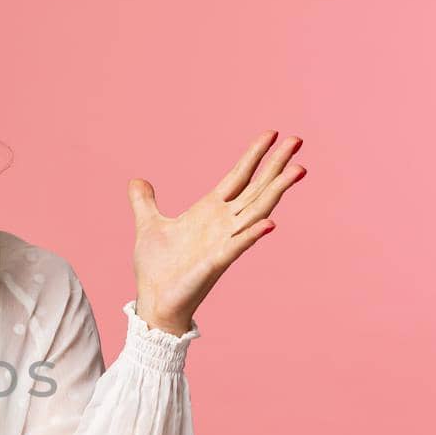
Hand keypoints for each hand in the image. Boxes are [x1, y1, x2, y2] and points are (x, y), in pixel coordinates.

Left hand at [126, 130, 306, 334]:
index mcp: (209, 211)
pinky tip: (270, 223)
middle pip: (256, 188)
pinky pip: (238, 246)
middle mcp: (223, 223)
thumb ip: (145, 202)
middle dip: (277, 165)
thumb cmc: (156, 268)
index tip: (273, 133)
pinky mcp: (216, 263)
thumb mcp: (147, 226)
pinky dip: (253, 235)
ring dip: (277, 191)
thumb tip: (136, 181)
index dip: (254, 155)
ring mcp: (223, 242)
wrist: (153, 301)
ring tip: (299, 170)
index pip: (238, 176)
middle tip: (298, 140)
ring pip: (257, 212)